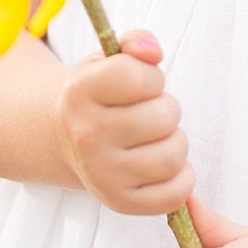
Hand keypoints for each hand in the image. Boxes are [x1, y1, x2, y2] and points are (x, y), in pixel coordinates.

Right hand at [56, 29, 195, 215]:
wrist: (66, 140)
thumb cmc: (100, 95)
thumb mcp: (108, 61)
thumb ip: (135, 44)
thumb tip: (152, 51)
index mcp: (80, 92)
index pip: (139, 77)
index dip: (151, 77)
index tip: (140, 84)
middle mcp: (86, 135)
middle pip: (164, 116)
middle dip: (166, 109)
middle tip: (149, 113)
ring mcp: (102, 174)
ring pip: (173, 156)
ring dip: (175, 142)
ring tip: (156, 138)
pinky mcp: (120, 203)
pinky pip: (176, 193)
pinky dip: (181, 178)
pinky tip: (161, 165)